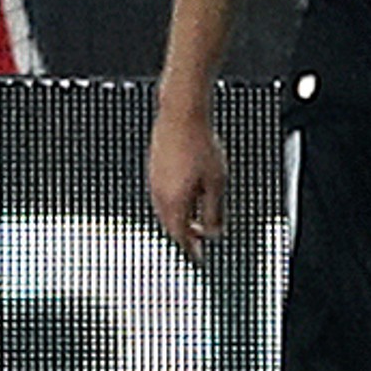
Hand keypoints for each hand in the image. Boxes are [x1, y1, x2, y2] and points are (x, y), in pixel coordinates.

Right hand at [147, 109, 228, 260]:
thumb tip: (214, 232)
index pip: (181, 236)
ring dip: (179, 218)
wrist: (181, 114)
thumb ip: (215, 211)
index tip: (199, 257)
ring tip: (194, 218)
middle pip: (170, 225)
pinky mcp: (153, 168)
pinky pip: (161, 195)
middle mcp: (159, 194)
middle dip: (184, 234)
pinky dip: (173, 203)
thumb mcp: (217, 182)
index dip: (191, 249)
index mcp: (175, 201)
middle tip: (197, 240)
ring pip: (164, 210)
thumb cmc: (201, 144)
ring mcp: (153, 180)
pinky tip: (185, 195)